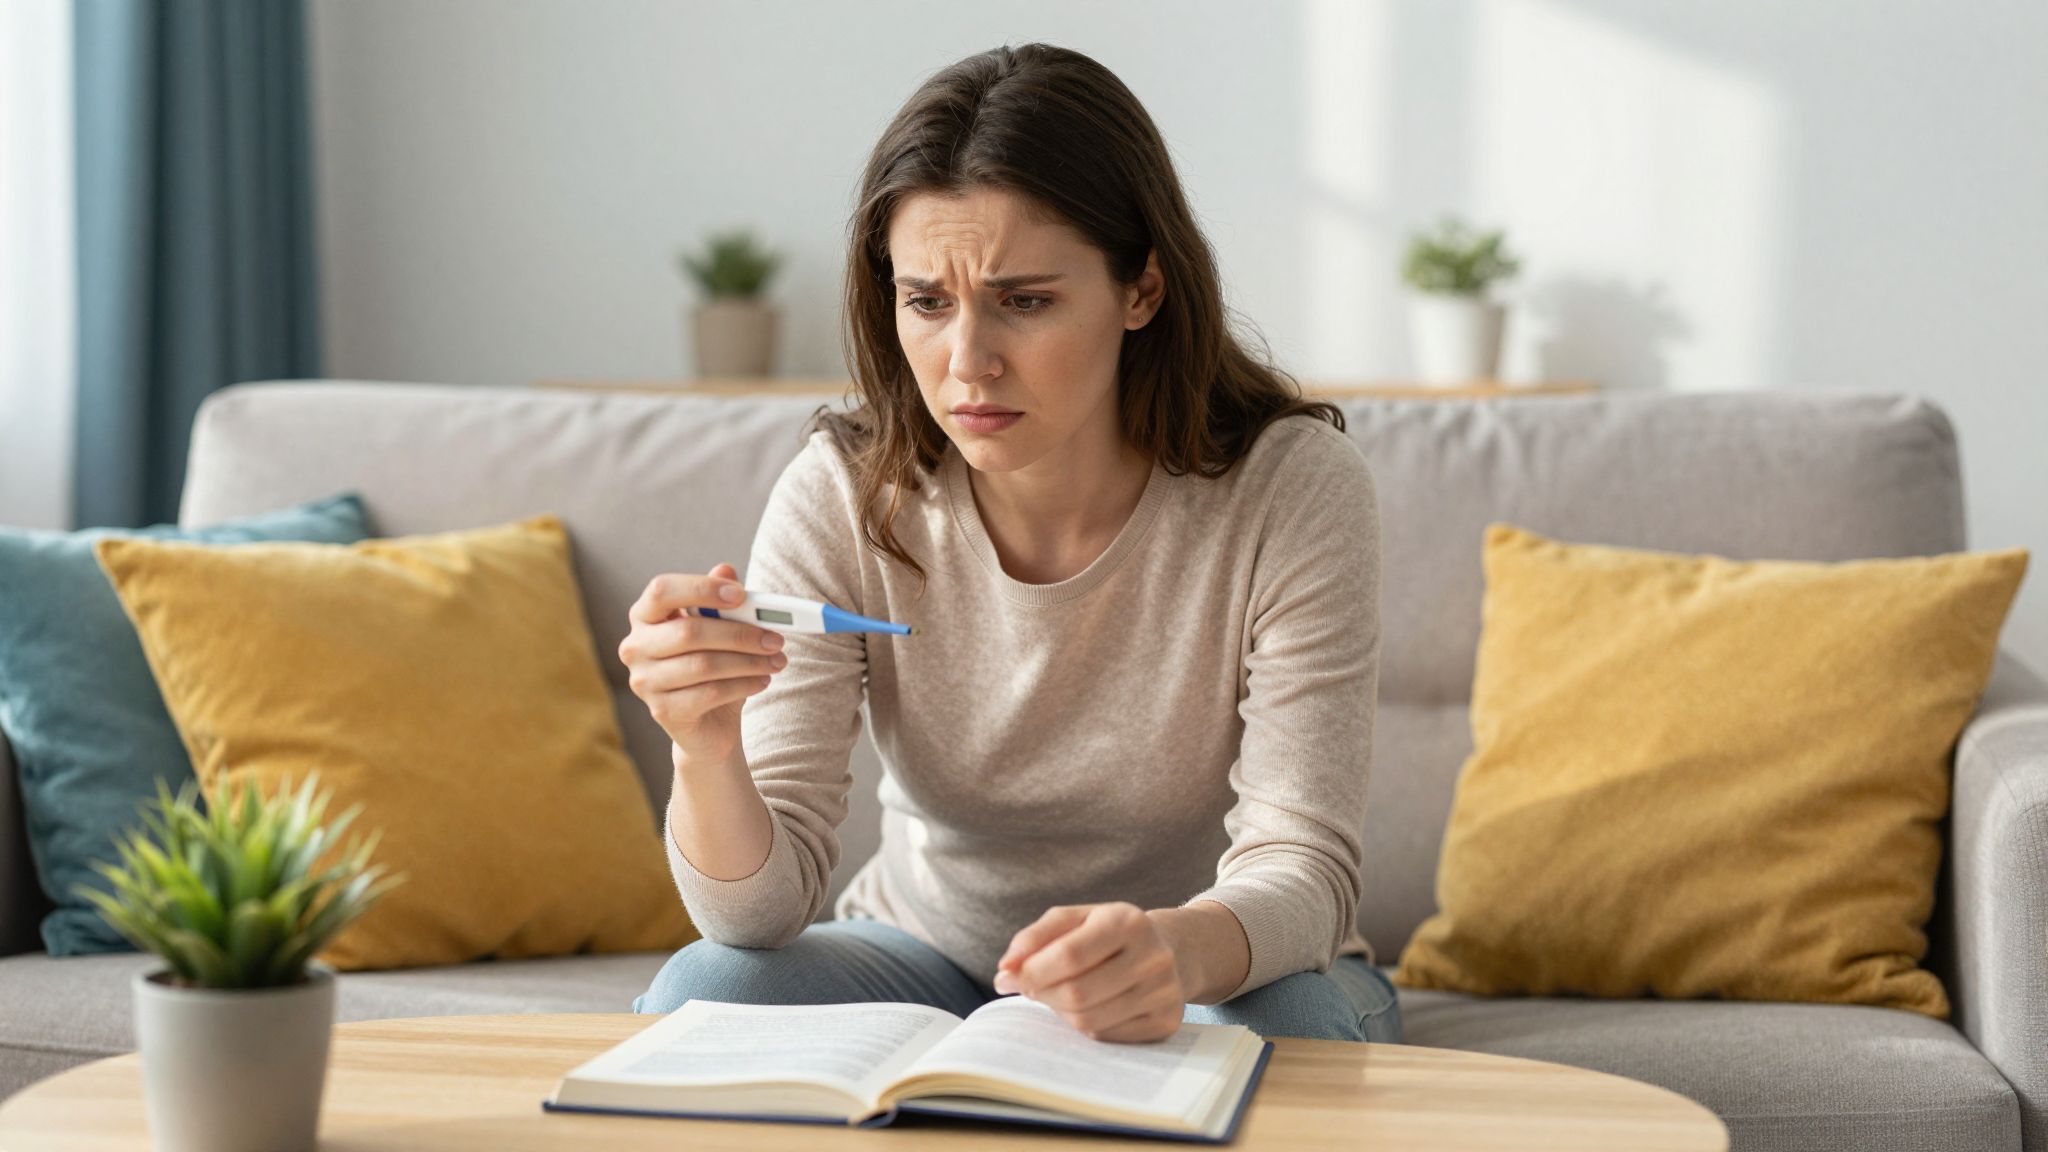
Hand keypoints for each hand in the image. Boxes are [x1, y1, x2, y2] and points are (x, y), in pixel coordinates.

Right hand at [619, 562, 787, 763]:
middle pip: (689, 631)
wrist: (708, 722)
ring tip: (777, 661)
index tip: (740, 594)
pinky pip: (710, 693)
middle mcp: (635, 646)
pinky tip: (762, 681)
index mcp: (645, 615)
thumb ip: (721, 601)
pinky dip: (744, 685)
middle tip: (776, 637)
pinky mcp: (663, 711)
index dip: (701, 588)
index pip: (662, 590)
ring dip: (749, 661)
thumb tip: (726, 570)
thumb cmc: (712, 664)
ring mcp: (644, 681)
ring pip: (703, 665)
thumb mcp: (720, 629)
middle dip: (740, 633)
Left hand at [991, 902, 1185, 1042]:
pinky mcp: (1166, 1022)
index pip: (1069, 955)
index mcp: (1128, 921)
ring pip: (1089, 1020)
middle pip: (1078, 993)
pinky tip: (1089, 1006)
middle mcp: (1153, 956)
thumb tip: (1005, 971)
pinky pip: (1107, 1036)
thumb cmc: (1107, 933)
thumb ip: (1034, 938)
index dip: (1033, 972)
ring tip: (1060, 995)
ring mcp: (1164, 992)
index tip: (1013, 976)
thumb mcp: (1074, 919)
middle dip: (1043, 994)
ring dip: (1061, 1012)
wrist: (1170, 950)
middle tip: (1032, 988)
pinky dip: (1086, 1026)